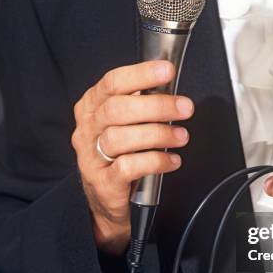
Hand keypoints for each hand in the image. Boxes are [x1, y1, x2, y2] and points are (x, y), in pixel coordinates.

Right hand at [72, 61, 192, 254]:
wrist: (105, 202)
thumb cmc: (119, 155)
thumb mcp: (123, 125)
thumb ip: (139, 105)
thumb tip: (170, 88)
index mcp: (91, 108)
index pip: (112, 83)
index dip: (140, 74)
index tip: (167, 70)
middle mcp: (87, 129)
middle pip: (117, 109)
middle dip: (156, 105)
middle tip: (185, 107)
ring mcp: (91, 157)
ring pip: (121, 138)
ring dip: (158, 134)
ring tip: (181, 136)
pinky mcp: (103, 182)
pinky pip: (128, 167)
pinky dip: (155, 162)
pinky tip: (172, 161)